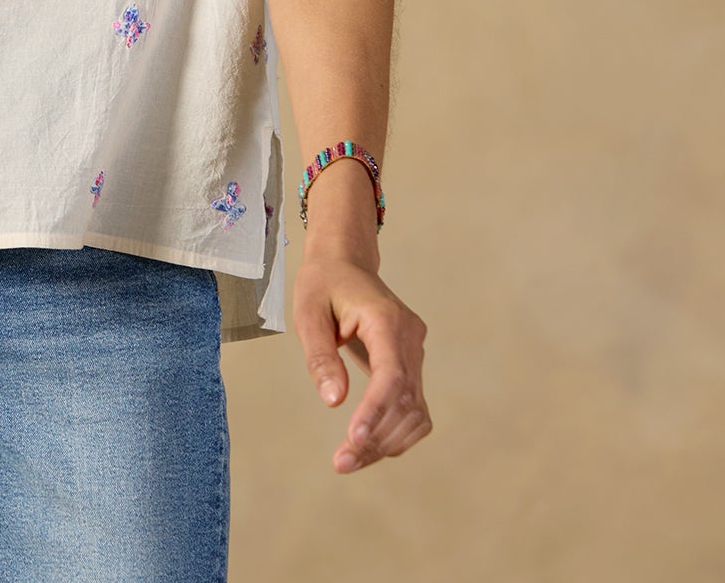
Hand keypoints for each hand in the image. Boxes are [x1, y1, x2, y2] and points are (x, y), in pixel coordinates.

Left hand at [293, 252, 431, 472]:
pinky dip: (394, 431)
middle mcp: (410, 338)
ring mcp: (416, 351)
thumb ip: (321, 355)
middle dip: (376, 437)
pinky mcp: (412, 363)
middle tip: (341, 463)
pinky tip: (367, 444)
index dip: (376, 411)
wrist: (344, 261)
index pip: (392, 375)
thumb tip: (334, 401)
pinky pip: (413, 407)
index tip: (354, 439)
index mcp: (386, 319)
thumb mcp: (308, 312)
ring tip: (349, 459)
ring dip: (386, 441)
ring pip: (415, 411)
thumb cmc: (322, 283)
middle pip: (405, 400)